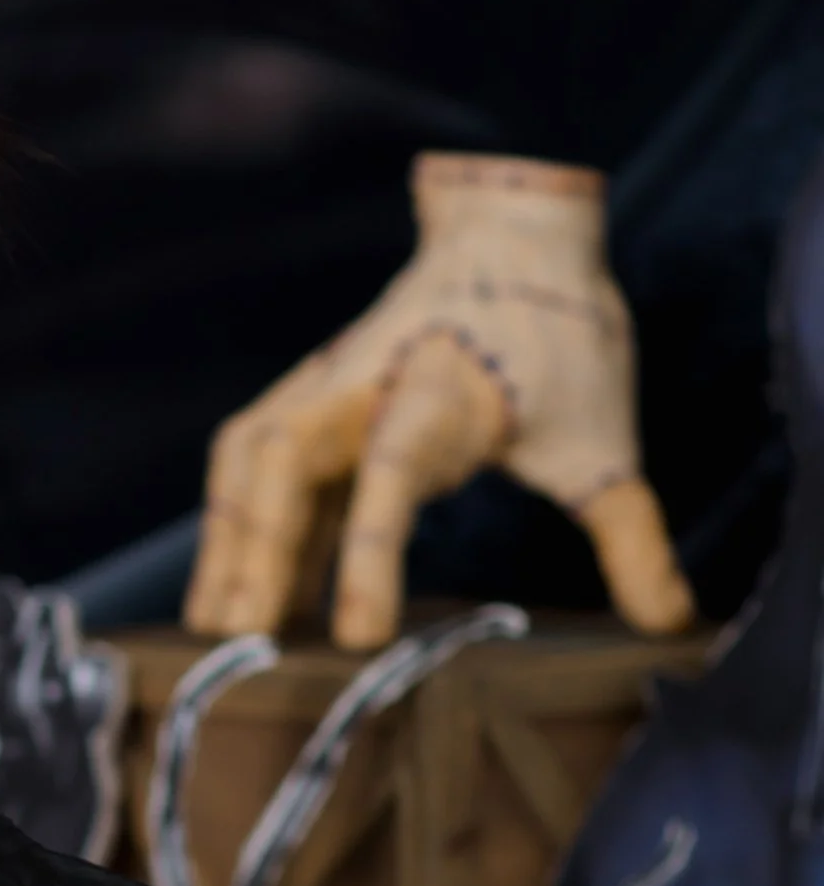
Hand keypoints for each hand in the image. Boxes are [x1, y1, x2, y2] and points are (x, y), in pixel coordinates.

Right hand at [185, 153, 693, 649]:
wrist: (512, 244)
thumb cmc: (558, 342)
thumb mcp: (601, 441)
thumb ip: (630, 534)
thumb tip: (672, 625)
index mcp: (440, 391)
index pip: (390, 476)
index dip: (370, 557)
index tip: (359, 636)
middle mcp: (363, 386)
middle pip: (283, 462)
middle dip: (255, 549)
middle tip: (238, 640)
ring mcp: (327, 390)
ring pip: (251, 460)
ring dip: (229, 538)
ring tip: (212, 626)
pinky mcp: (315, 405)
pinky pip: (260, 468)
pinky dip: (242, 526)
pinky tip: (242, 592)